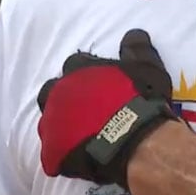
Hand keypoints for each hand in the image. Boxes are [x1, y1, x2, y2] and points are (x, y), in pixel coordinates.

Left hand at [36, 29, 177, 187]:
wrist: (136, 140)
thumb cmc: (142, 100)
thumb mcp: (148, 67)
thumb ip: (137, 48)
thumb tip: (132, 34)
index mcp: (78, 69)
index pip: (74, 65)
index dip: (86, 76)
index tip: (98, 86)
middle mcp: (59, 92)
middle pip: (52, 91)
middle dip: (65, 99)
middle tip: (85, 111)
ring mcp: (53, 122)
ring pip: (48, 122)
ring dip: (60, 126)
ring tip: (79, 136)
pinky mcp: (53, 152)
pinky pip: (51, 155)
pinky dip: (61, 156)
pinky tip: (76, 160)